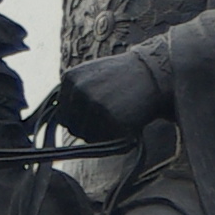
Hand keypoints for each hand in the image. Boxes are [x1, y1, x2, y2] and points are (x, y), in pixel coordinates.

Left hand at [42, 53, 163, 138]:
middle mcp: (78, 90)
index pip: (63, 114)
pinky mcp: (109, 117)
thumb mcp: (92, 75)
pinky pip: (104, 140)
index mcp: (70, 78)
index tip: (98, 111)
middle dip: (89, 127)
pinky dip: (114, 136)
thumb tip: (60, 121)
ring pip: (86, 136)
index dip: (80, 118)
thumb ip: (75, 93)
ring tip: (118, 117)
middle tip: (110, 116)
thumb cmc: (124, 77)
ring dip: (101, 133)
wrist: (154, 74)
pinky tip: (126, 120)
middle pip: (72, 126)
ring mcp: (93, 104)